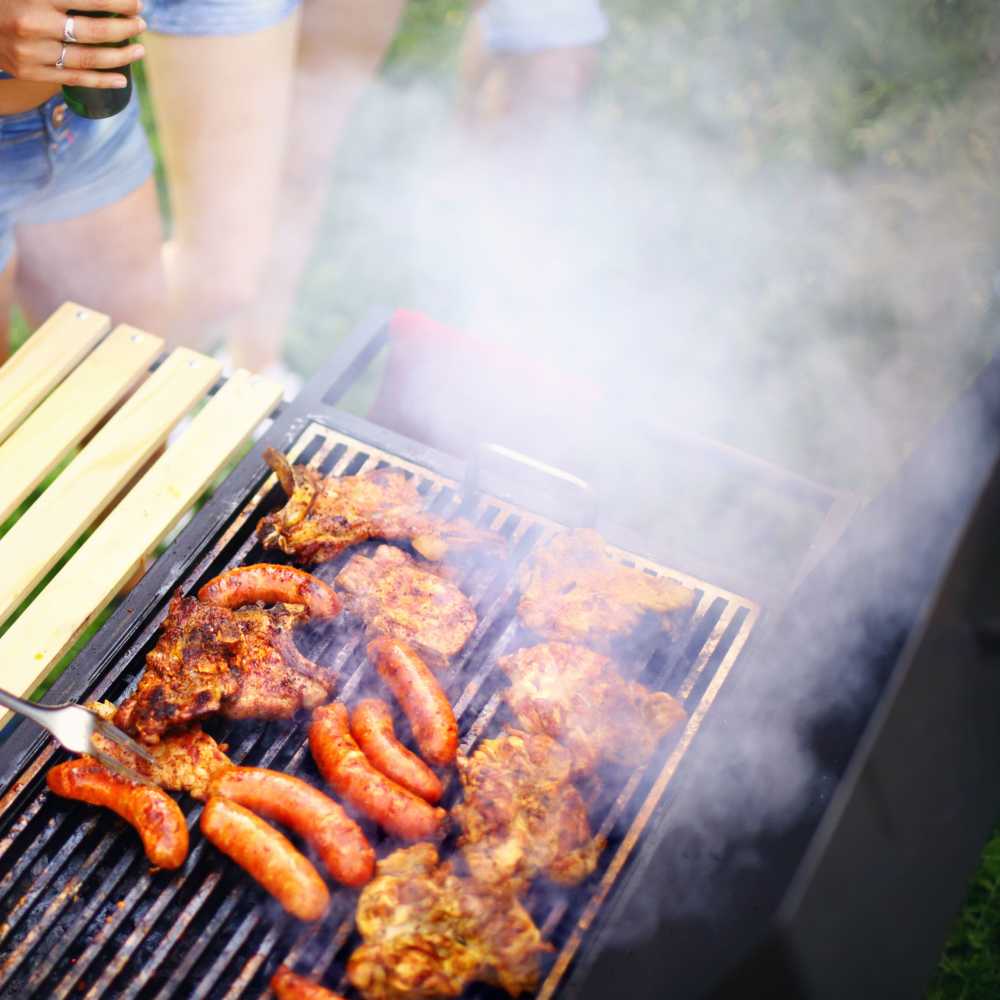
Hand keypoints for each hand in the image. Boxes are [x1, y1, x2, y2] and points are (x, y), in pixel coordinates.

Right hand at [0, 0, 145, 88]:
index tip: (137, 5)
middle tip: (141, 25)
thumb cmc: (7, 1)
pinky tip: (122, 80)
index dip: (118, 3)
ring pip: (88, 59)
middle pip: (93, 32)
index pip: (88, 0)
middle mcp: (33, 26)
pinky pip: (73, 79)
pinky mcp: (30, 73)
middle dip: (123, 29)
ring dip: (120, 57)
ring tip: (138, 50)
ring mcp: (32, 53)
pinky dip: (101, 81)